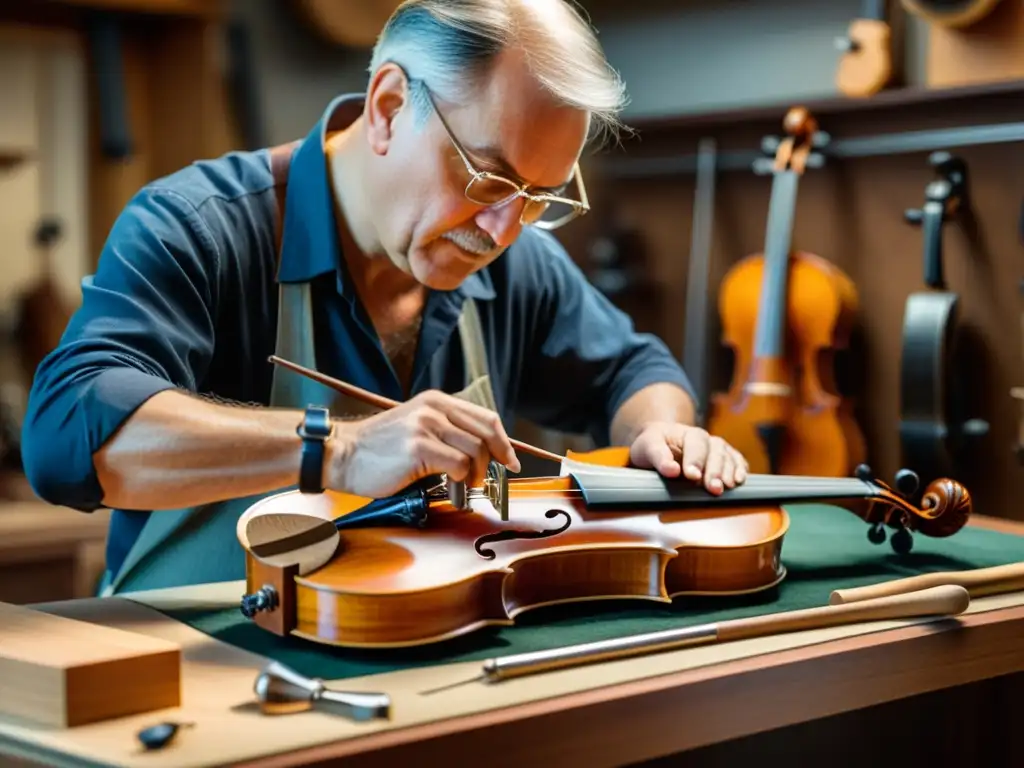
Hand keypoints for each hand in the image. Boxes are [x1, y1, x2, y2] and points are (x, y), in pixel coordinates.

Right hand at [324, 390, 520, 497]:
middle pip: (486, 433)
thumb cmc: (379, 449)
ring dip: (475, 475)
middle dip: (496, 460)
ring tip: (463, 486)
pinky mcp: (418, 447)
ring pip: (475, 451)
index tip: (511, 460)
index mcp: (436, 401)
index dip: (504, 441)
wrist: (343, 455)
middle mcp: (434, 409)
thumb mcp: (417, 427)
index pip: (486, 417)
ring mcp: (426, 426)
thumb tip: (484, 452)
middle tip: (490, 480)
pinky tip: (450, 488)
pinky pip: (458, 465)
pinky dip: (460, 482)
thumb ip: (447, 432)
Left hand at [628, 422, 747, 494]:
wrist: (661, 443)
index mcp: (687, 433)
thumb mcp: (647, 446)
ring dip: (729, 472)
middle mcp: (706, 439)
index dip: (695, 460)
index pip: (695, 445)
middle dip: (715, 471)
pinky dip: (741, 469)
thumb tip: (672, 470)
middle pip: (716, 451)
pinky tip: (741, 480)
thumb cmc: (653, 445)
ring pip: (728, 456)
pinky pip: (738, 461)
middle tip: (713, 488)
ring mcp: (717, 449)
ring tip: (728, 487)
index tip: (692, 476)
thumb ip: (658, 456)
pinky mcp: (726, 459)